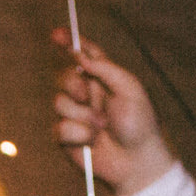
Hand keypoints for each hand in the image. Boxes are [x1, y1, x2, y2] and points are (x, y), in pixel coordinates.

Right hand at [49, 32, 178, 195]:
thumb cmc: (138, 124)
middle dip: (73, 84)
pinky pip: (59, 128)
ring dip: (82, 115)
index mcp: (103, 78)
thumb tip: (81, 56)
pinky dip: (77, 134)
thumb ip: (106, 69)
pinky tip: (92, 141)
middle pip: (64, 76)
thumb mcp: (128, 88)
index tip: (57, 34)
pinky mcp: (66, 137)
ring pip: (59, 102)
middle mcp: (86, 94)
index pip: (83, 55)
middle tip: (88, 96)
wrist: (135, 160)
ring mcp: (75, 115)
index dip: (69, 43)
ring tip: (101, 127)